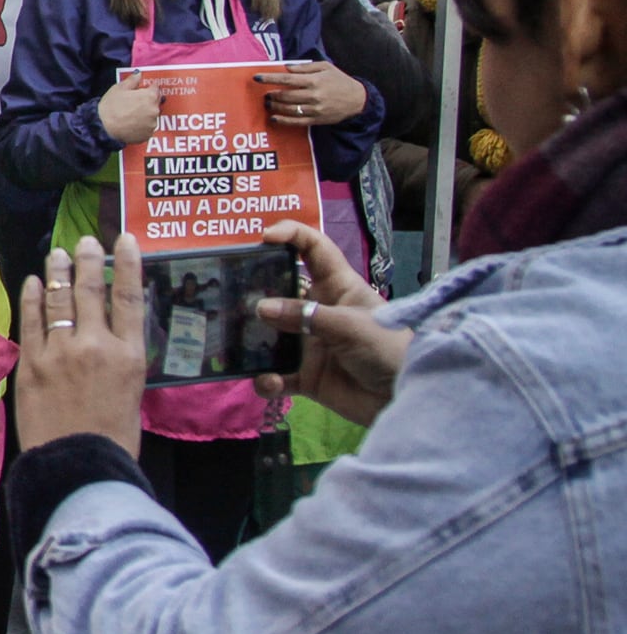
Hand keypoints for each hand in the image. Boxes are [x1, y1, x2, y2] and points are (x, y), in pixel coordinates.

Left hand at [15, 235, 148, 456]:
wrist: (78, 464)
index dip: (127, 264)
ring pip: (59, 299)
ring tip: (57, 252)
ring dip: (57, 272)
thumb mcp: (132, 392)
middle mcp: (96, 345)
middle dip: (86, 260)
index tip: (125, 240)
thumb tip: (108, 335)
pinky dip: (31, 297)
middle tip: (83, 240)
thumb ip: (120, 359)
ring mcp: (60, 351)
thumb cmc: (113, 436)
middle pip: (91, 290)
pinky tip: (31, 282)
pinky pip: (31, 320)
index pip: (130, 297)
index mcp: (129, 355)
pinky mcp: (32, 362)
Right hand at [99, 67, 162, 146]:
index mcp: (149, 96)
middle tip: (134, 103)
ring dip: (146, 114)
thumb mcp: (119, 88)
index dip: (149, 88)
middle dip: (147, 101)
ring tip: (131, 116)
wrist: (103, 127)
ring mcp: (152, 124)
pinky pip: (148, 128)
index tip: (143, 90)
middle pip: (155, 103)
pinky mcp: (148, 135)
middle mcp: (155, 110)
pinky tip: (131, 125)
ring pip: (152, 116)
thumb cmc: (110, 106)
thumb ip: (132, 80)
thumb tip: (139, 74)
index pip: (156, 88)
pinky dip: (142, 126)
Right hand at [252, 221, 407, 425]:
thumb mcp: (349, 325)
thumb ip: (305, 316)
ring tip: (236, 343)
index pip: (313, 248)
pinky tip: (270, 383)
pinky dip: (267, 381)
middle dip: (254, 291)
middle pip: (278, 291)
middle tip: (228, 294)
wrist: (405, 399)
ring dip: (252, 341)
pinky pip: (275, 376)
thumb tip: (260, 308)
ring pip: (269, 335)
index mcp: (336, 287)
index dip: (291, 234)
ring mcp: (309, 344)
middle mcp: (318, 311)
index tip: (264, 237)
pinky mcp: (305, 376)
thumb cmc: (388, 350)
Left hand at [255, 58, 366, 128]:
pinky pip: (296, 122)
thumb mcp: (325, 67)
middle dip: (271, 94)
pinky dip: (283, 121)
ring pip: (289, 109)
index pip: (287, 79)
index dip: (270, 78)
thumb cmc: (339, 80)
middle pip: (285, 96)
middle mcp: (313, 95)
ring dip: (274, 106)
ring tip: (268, 103)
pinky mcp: (316, 120)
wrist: (358, 100)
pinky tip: (274, 118)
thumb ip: (305, 67)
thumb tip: (286, 67)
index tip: (257, 77)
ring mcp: (315, 109)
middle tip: (264, 93)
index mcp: (314, 80)